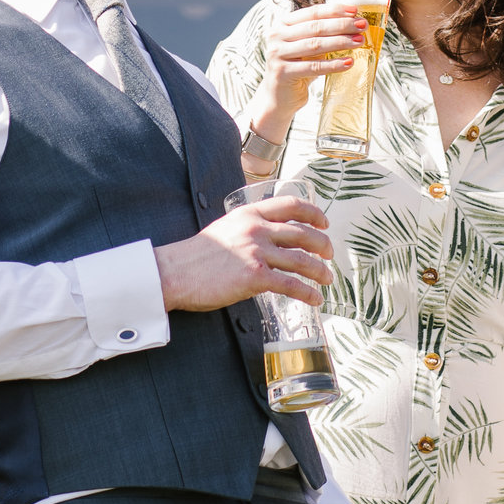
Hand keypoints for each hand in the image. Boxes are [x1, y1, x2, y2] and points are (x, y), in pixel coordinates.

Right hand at [154, 196, 334, 311]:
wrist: (174, 272)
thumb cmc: (195, 255)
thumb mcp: (225, 228)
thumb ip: (247, 229)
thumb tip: (268, 240)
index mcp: (249, 213)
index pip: (291, 204)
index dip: (313, 213)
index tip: (324, 223)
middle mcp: (257, 229)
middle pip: (303, 233)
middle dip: (323, 245)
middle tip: (330, 255)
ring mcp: (257, 253)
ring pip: (303, 260)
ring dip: (321, 271)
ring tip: (328, 279)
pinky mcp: (255, 277)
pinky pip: (291, 285)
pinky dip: (308, 293)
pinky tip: (315, 299)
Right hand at [248, 3, 369, 130]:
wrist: (279, 96)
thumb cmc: (298, 67)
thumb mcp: (307, 47)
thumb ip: (322, 34)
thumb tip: (354, 24)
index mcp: (283, 24)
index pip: (312, 13)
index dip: (335, 10)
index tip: (355, 11)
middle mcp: (276, 36)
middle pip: (315, 27)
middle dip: (342, 25)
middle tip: (362, 26)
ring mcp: (277, 54)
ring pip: (315, 45)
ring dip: (340, 42)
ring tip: (359, 41)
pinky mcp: (282, 73)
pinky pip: (313, 67)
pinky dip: (333, 64)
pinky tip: (349, 62)